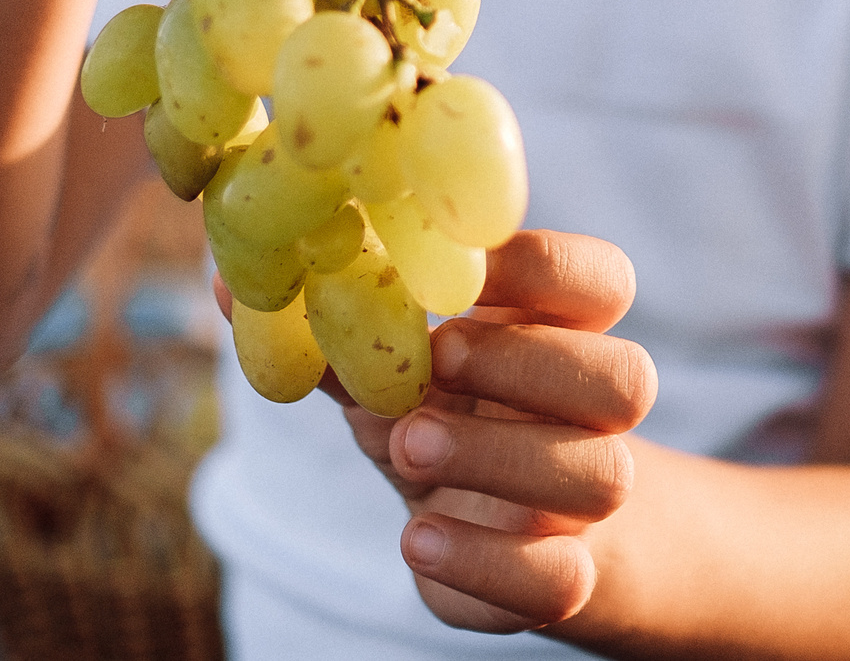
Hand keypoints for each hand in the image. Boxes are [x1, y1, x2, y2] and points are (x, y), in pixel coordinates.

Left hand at [333, 231, 656, 632]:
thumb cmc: (444, 424)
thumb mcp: (392, 375)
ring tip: (408, 446)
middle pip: (623, 377)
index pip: (602, 283)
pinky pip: (558, 578)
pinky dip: (486, 560)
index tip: (464, 272)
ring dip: (498, 454)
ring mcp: (584, 503)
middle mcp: (590, 416)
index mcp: (559, 336)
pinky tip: (416, 538)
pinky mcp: (562, 581)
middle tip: (434, 362)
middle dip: (526, 363)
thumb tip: (225, 282)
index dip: (547, 268)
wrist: (505, 537)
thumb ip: (332, 331)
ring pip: (600, 475)